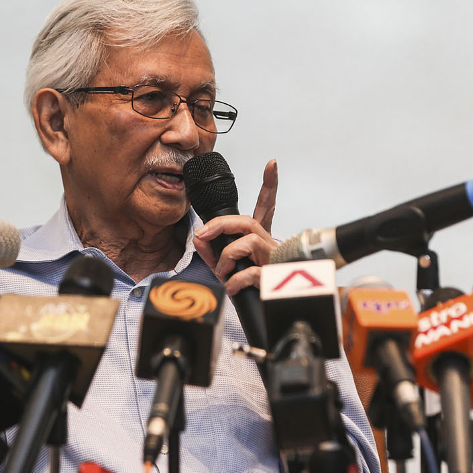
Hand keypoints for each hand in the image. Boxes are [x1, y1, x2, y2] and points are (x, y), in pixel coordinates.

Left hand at [192, 159, 277, 294]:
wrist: (273, 308)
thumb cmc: (251, 284)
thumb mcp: (226, 266)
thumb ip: (211, 251)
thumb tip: (199, 239)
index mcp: (259, 238)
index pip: (266, 207)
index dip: (270, 185)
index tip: (272, 164)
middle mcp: (268, 244)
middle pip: (246, 220)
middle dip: (220, 224)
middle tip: (203, 235)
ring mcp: (272, 258)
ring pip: (249, 240)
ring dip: (228, 255)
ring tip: (223, 270)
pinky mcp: (273, 276)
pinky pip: (251, 272)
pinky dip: (235, 280)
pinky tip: (232, 287)